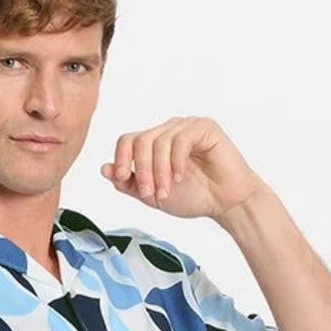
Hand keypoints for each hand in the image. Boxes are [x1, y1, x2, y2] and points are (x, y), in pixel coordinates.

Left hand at [101, 115, 264, 222]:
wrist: (226, 203)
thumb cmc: (195, 197)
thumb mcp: (153, 195)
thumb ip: (129, 183)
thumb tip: (104, 168)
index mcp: (154, 143)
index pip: (128, 140)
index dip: (122, 160)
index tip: (124, 181)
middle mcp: (168, 131)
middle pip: (141, 140)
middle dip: (142, 170)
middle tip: (151, 194)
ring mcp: (186, 127)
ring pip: (159, 141)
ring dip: (160, 171)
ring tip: (168, 192)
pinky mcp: (205, 128)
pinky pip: (181, 139)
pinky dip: (177, 161)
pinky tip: (181, 177)